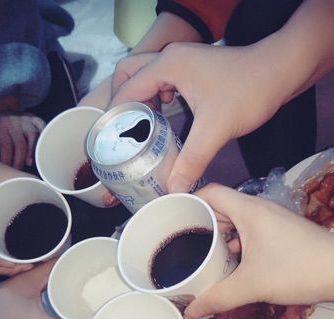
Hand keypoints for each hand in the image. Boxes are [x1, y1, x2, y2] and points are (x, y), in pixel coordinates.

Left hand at [0, 112, 44, 168]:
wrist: (0, 111)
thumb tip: (5, 168)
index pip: (6, 146)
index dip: (8, 160)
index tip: (9, 170)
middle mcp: (12, 120)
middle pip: (20, 144)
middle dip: (20, 161)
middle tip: (18, 170)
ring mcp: (25, 119)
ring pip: (34, 135)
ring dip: (33, 152)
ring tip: (30, 163)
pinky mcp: (34, 119)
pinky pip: (43, 128)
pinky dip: (44, 139)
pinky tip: (42, 151)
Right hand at [109, 42, 286, 191]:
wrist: (282, 70)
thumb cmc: (251, 90)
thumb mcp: (216, 129)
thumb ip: (192, 160)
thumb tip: (174, 188)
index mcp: (168, 66)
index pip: (126, 90)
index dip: (114, 117)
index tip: (109, 142)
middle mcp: (169, 59)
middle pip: (127, 75)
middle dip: (121, 103)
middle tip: (122, 131)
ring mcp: (181, 61)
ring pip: (143, 77)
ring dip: (138, 100)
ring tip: (138, 129)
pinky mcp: (191, 69)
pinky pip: (160, 81)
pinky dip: (154, 98)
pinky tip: (162, 118)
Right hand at [185, 183, 333, 317]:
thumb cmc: (297, 269)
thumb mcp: (252, 285)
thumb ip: (218, 297)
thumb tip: (191, 310)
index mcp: (247, 209)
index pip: (209, 192)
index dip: (188, 201)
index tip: (171, 219)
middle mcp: (258, 209)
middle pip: (219, 206)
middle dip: (199, 222)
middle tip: (179, 241)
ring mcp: (271, 220)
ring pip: (234, 220)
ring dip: (218, 235)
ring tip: (200, 254)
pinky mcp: (280, 232)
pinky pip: (248, 230)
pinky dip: (235, 242)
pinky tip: (229, 263)